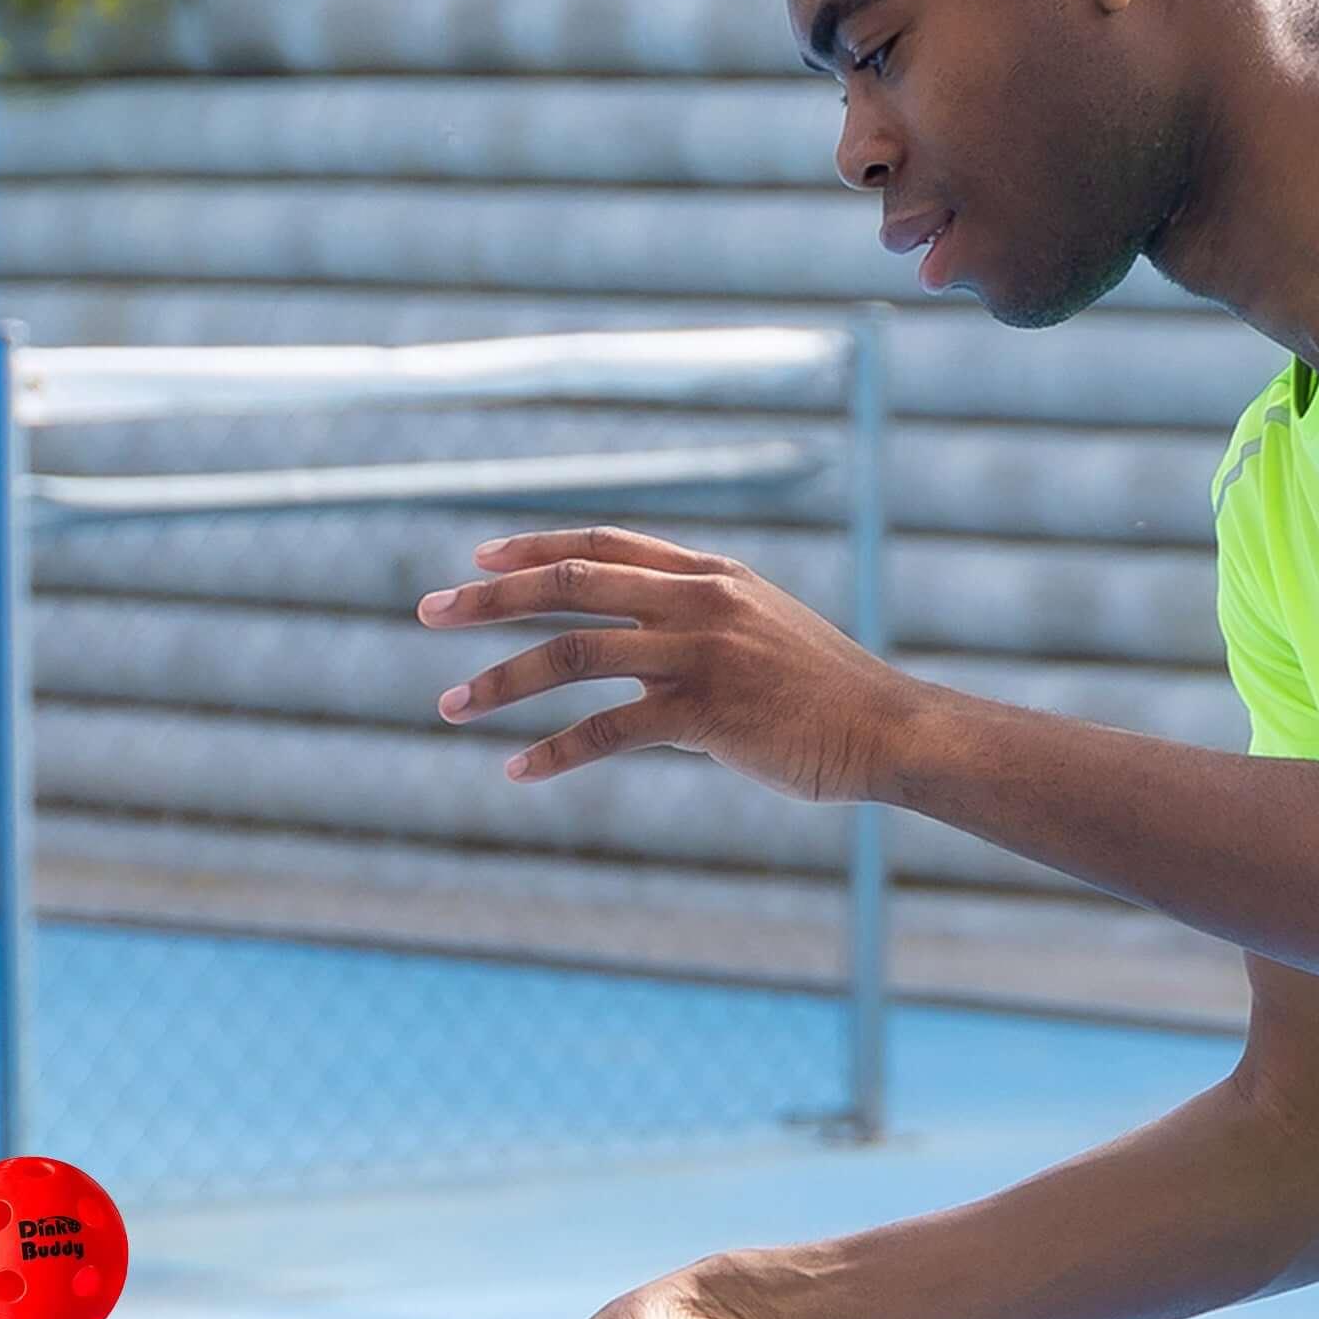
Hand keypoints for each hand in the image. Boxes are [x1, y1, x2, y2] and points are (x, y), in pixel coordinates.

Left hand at [420, 528, 926, 805]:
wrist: (889, 729)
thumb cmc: (828, 694)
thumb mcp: (764, 633)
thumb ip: (701, 626)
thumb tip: (639, 653)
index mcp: (709, 574)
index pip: (602, 545)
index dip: (533, 547)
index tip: (479, 559)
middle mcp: (698, 599)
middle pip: (569, 583)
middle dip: (489, 598)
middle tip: (429, 614)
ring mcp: (701, 652)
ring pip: (574, 652)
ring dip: (502, 680)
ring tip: (450, 706)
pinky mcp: (707, 712)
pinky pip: (610, 729)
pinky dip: (556, 753)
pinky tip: (518, 773)